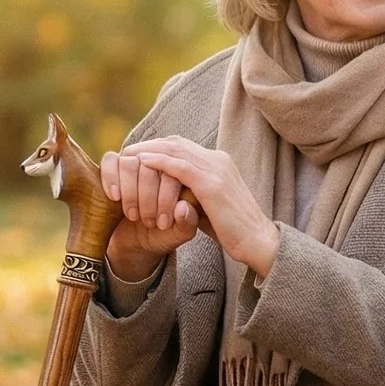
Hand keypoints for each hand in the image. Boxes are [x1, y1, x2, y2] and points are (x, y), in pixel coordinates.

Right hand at [100, 145, 200, 279]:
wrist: (133, 243)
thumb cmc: (161, 236)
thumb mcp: (178, 235)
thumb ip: (187, 224)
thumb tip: (181, 207)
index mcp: (181, 172)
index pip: (174, 170)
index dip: (166, 198)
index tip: (162, 224)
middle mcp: (159, 161)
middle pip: (151, 165)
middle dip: (148, 198)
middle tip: (148, 222)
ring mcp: (135, 160)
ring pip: (130, 163)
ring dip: (130, 192)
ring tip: (133, 216)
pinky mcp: (113, 165)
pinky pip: (110, 160)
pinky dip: (111, 178)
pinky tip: (115, 198)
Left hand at [120, 136, 281, 278]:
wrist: (258, 242)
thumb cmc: (233, 232)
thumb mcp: (209, 209)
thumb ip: (192, 198)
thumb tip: (174, 200)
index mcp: (218, 164)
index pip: (183, 147)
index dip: (159, 149)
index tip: (137, 156)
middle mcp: (217, 160)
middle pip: (176, 143)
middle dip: (149, 145)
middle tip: (126, 151)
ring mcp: (216, 169)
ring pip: (175, 150)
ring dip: (149, 151)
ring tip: (127, 155)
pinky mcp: (212, 184)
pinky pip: (180, 166)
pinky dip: (159, 162)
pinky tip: (142, 162)